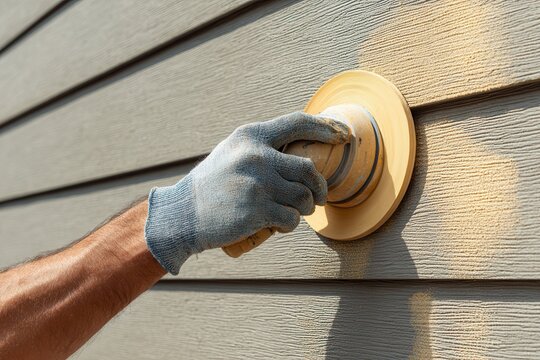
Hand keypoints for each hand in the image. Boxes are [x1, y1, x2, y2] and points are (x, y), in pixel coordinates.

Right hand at [144, 112, 349, 273]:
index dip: (326, 127)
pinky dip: (291, 224)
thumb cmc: (212, 185)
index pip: (298, 123)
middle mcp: (256, 155)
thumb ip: (263, 148)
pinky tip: (280, 224)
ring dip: (305, 209)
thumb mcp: (233, 154)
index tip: (344, 135)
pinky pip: (291, 219)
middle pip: (309, 169)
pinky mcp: (256, 210)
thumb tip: (303, 150)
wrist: (182, 214)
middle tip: (317, 198)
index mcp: (251, 136)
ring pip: (304, 197)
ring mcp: (257, 182)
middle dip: (319, 187)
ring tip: (293, 213)